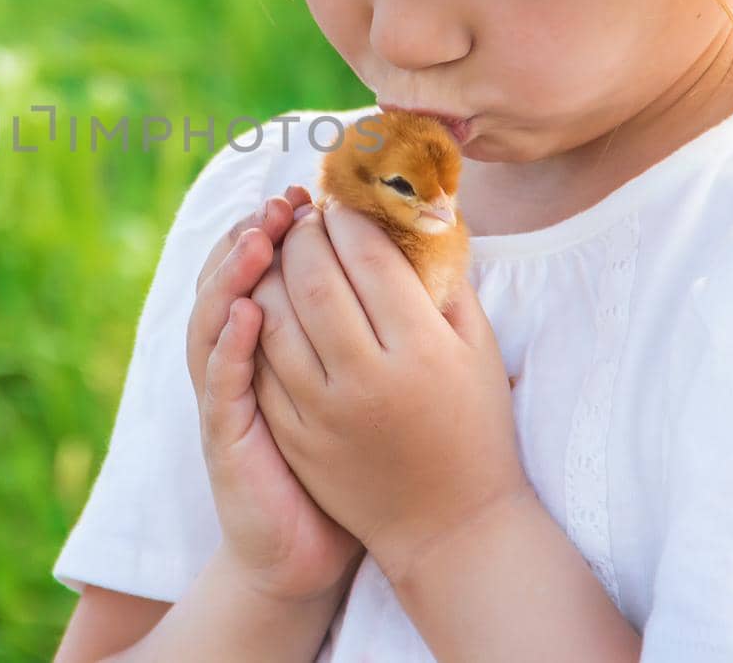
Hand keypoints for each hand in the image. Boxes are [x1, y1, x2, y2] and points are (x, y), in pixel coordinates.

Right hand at [187, 185, 365, 603]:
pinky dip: (229, 345)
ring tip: (260, 237)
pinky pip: (220, 382)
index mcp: (270, 342)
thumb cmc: (346, 462)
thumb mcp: (354, 382)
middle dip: (253, 235)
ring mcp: (225, 397)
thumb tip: (417, 261)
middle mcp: (237, 361)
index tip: (308, 194)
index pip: (260, 268)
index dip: (277, 228)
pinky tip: (247, 312)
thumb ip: (368, 327)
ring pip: (213, 320)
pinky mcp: (223, 436)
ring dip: (232, 275)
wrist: (312, 548)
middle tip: (282, 201)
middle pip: (228, 280)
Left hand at [248, 198, 527, 580]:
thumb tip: (419, 214)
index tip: (342, 205)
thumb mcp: (478, 350)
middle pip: (314, 278)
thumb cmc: (473, 427)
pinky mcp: (295, 436)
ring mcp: (324, 410)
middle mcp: (369, 377)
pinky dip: (254, 323)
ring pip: (273, 315)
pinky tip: (263, 301)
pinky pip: (258, 363)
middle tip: (305, 217)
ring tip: (280, 250)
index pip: (370, 257)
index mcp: (422, 348)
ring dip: (269, 271)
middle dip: (303, 235)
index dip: (349, 220)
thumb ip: (446, 282)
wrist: (452, 527)